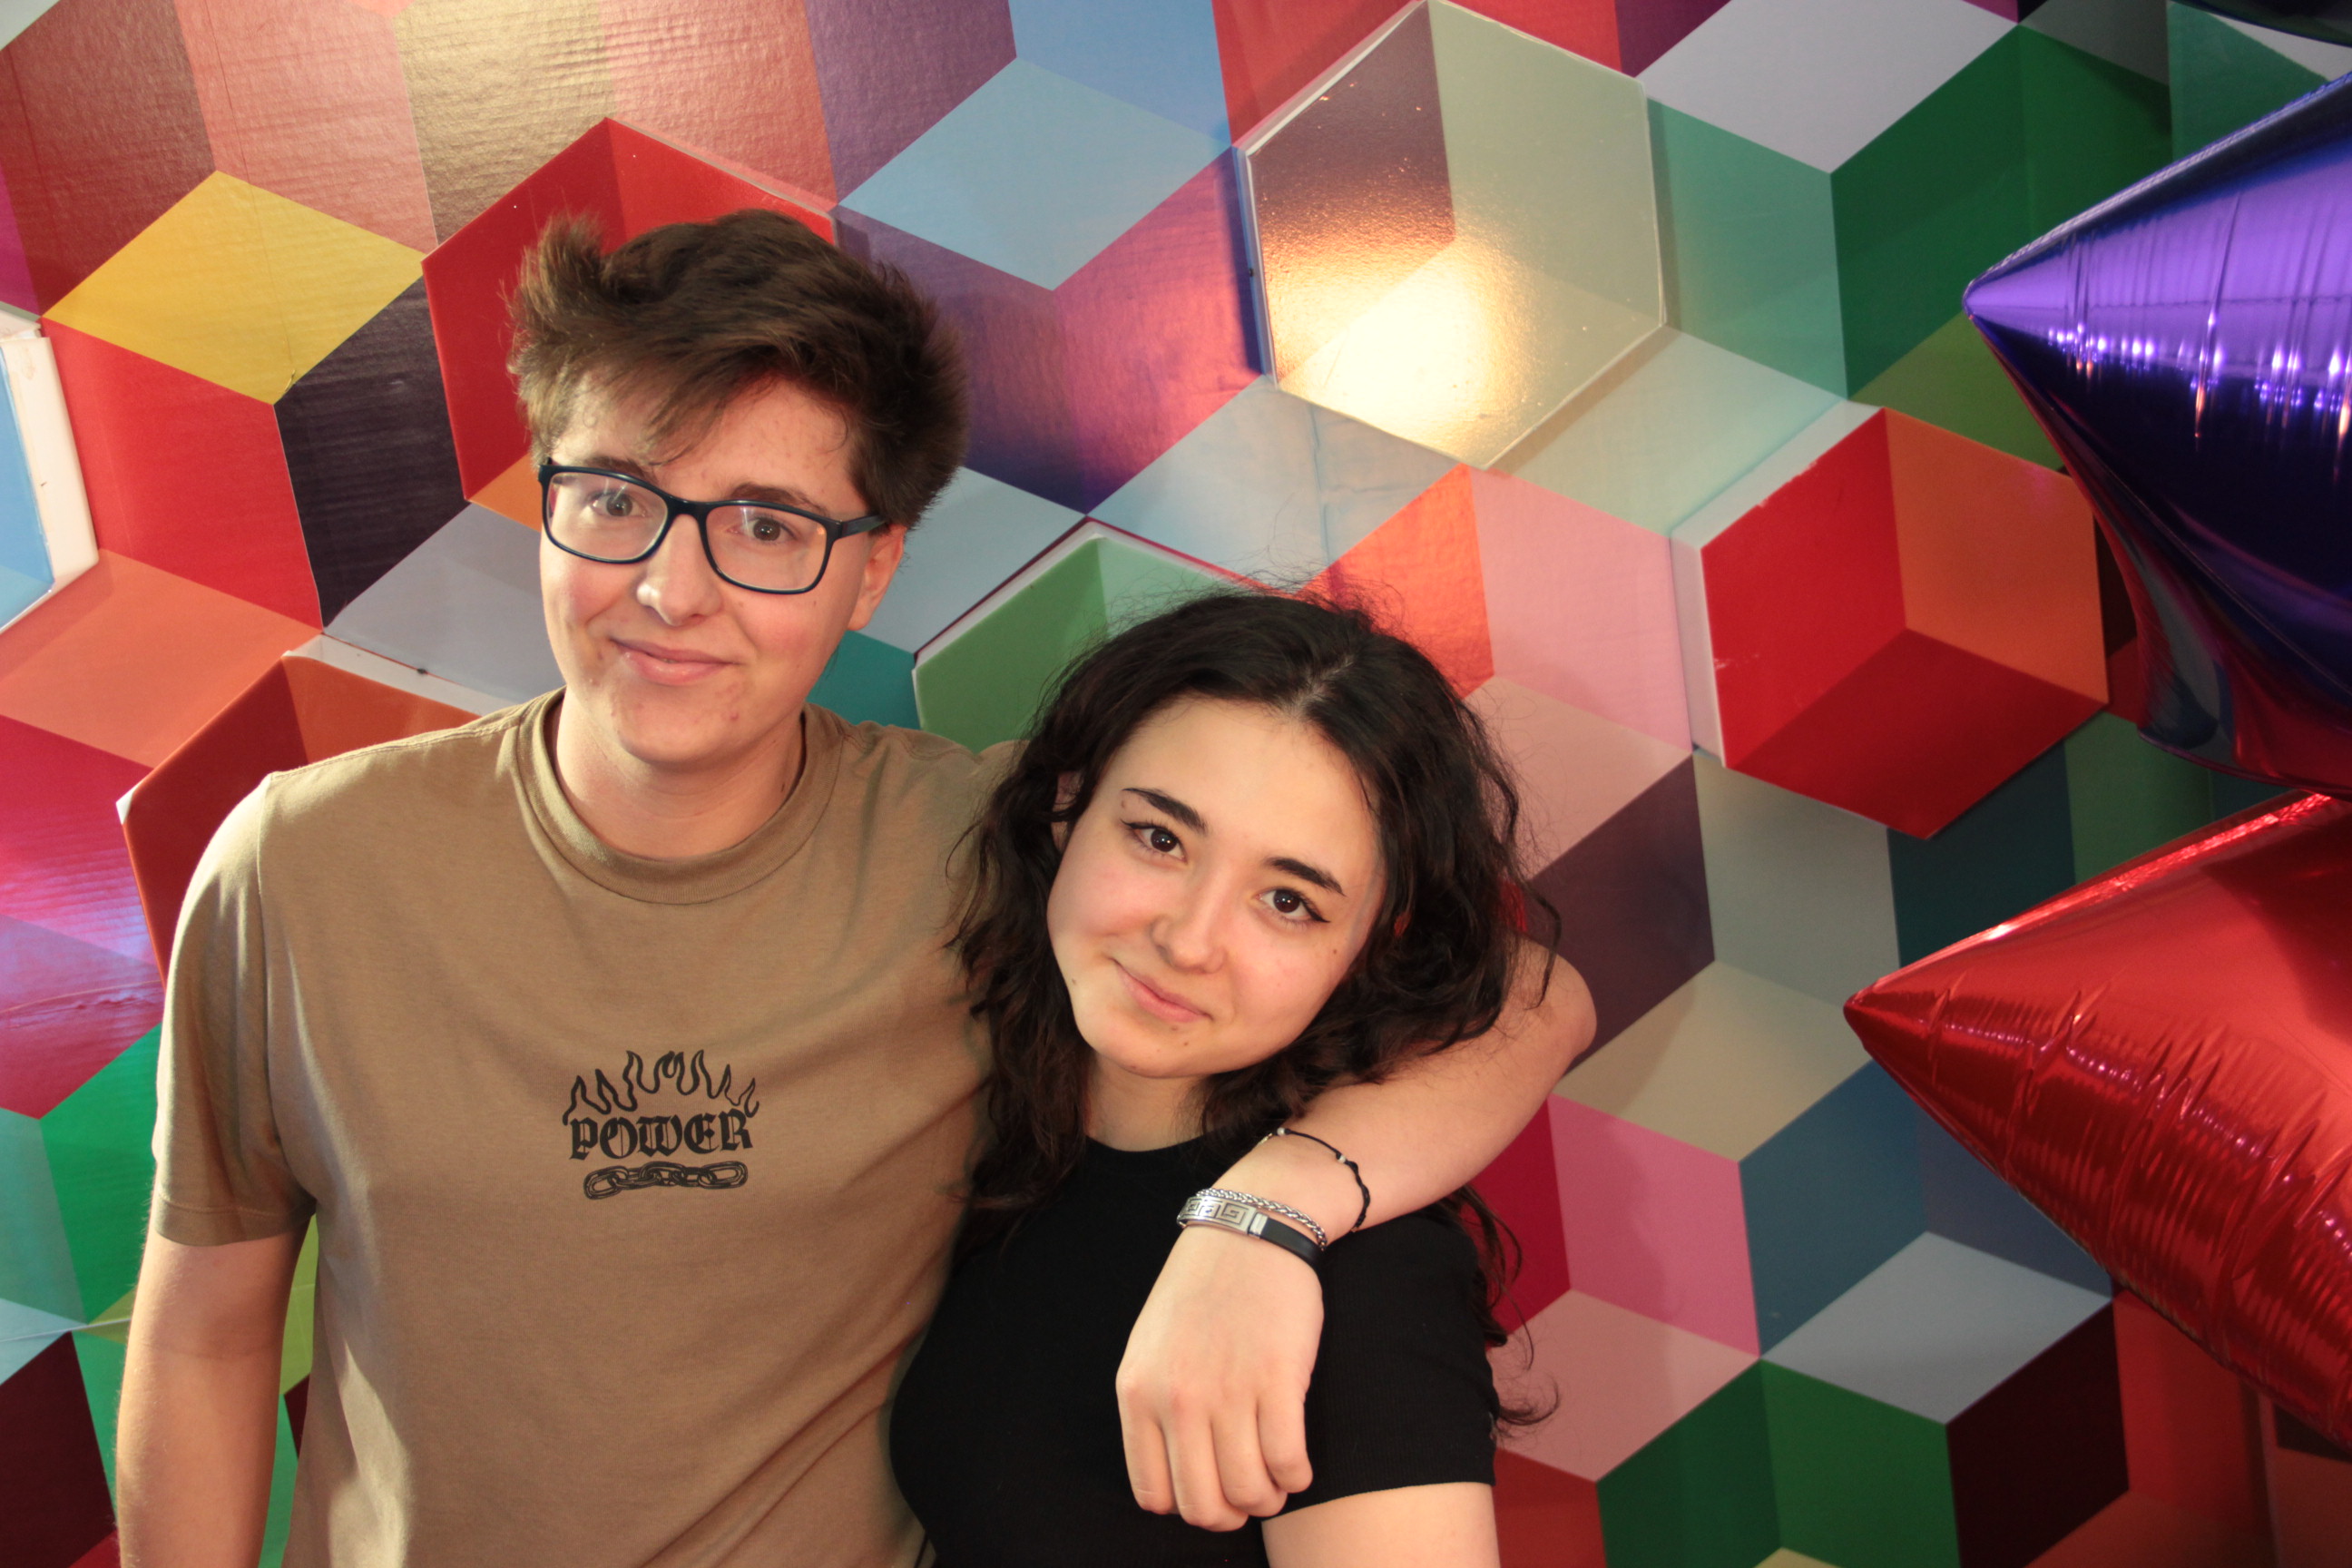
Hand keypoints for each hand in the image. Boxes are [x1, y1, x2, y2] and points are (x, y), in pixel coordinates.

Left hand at [1117, 1223, 1322, 1528]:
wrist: (1251, 1228)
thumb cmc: (1203, 1289)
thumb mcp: (1151, 1346)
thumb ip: (1152, 1406)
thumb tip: (1170, 1476)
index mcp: (1137, 1392)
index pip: (1154, 1495)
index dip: (1188, 1506)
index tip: (1210, 1491)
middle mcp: (1177, 1398)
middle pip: (1203, 1506)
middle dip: (1231, 1514)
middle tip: (1248, 1496)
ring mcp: (1227, 1390)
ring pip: (1249, 1492)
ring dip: (1268, 1499)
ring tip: (1277, 1481)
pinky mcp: (1278, 1379)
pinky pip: (1287, 1462)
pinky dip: (1297, 1477)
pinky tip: (1298, 1465)